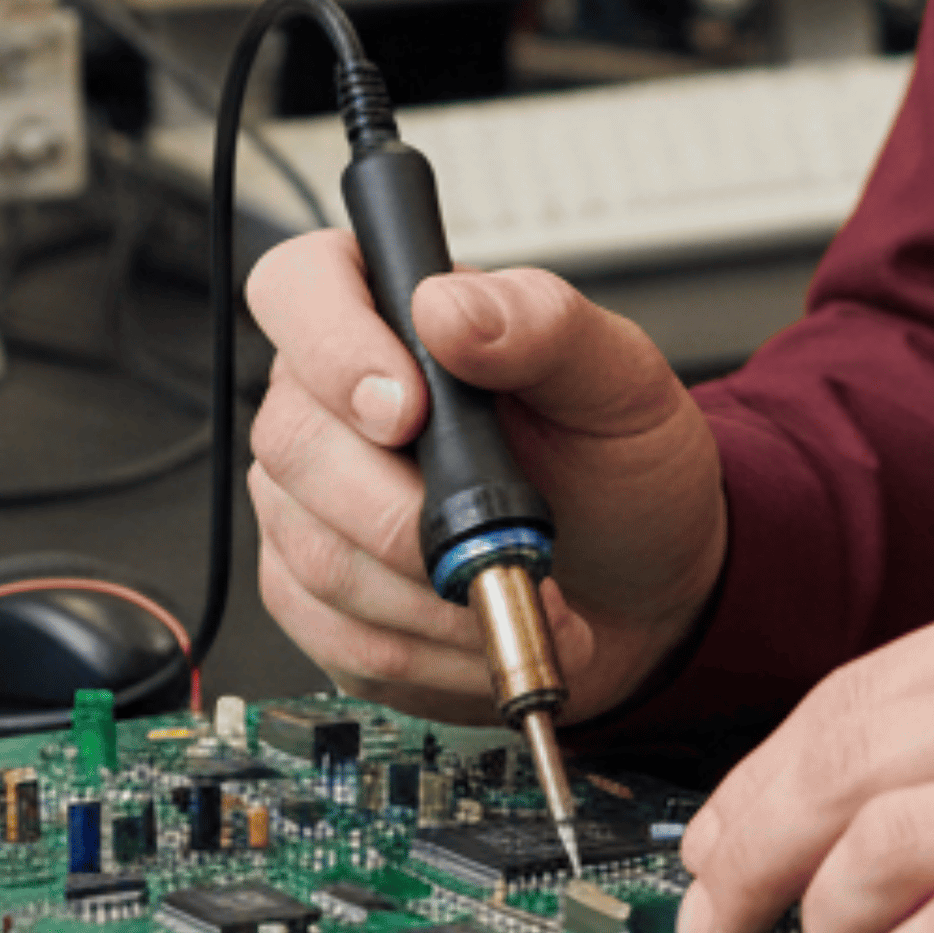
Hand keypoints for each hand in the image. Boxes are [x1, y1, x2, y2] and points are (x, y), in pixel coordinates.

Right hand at [243, 232, 727, 725]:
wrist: (640, 587)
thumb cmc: (621, 467)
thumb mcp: (618, 381)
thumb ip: (543, 326)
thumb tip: (446, 307)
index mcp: (393, 315)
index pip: (300, 287)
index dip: (333, 347)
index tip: (408, 410)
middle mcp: (330, 402)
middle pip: (293, 441)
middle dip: (402, 511)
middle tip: (501, 534)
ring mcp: (309, 501)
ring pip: (314, 551)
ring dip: (429, 592)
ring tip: (516, 585)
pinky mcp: (314, 595)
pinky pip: (332, 630)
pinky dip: (424, 645)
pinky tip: (479, 627)